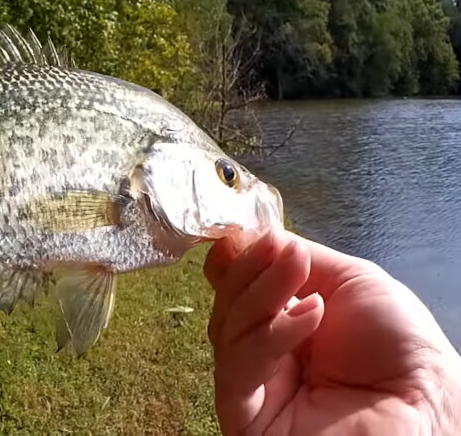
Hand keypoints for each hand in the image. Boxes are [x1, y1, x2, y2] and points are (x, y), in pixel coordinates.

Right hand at [204, 226, 460, 434]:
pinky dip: (271, 336)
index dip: (236, 261)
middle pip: (226, 305)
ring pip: (227, 332)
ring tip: (300, 275)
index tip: (244, 235)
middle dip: (249, 271)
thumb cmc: (401, 345)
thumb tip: (247, 235)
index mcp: (281, 320)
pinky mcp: (246, 417)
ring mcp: (252, 386)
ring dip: (262, 295)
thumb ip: (295, 259)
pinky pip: (236, 370)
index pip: (236, 287)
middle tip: (279, 250)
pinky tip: (310, 315)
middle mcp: (262, 351)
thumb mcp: (349, 280)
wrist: (426, 402)